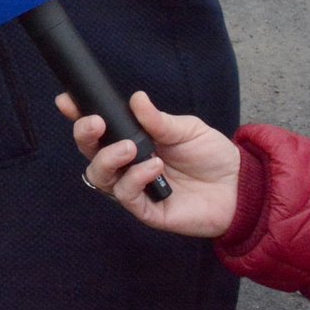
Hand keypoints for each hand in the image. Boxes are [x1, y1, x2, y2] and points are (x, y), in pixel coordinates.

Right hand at [55, 89, 239, 237]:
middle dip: (84, 136)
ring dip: (108, 159)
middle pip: (89, 154)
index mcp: (131, 142)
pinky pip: (127, 197)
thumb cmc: (212, 156)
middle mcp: (127, 166)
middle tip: (95, 123)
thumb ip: (158, 119)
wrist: (242, 187)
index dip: (79, 117)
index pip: (97, 131)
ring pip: (99, 177)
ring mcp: (135, 189)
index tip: (67, 101)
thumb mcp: (186, 129)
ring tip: (131, 148)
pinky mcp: (147, 211)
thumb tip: (136, 98)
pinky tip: (153, 167)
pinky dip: (134, 179)